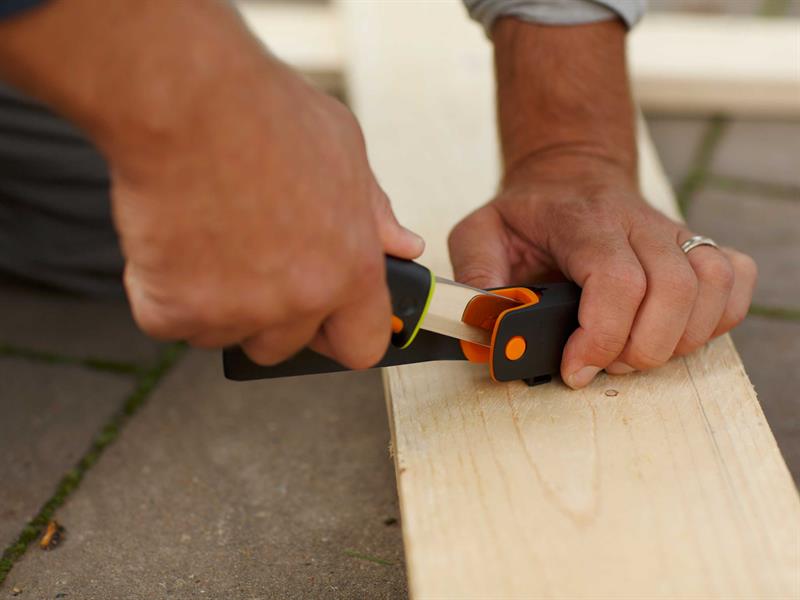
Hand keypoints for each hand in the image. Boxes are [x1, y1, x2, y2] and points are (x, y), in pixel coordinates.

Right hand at [0, 0, 422, 367]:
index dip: (341, 335)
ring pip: (222, 334)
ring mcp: (237, 311)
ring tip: (206, 235)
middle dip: (267, 315)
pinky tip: (169, 240)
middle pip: (283, 347)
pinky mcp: (174, 309)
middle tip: (247, 260)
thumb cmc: (266, 113)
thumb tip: (402, 246)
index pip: (362, 346)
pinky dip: (160, 291)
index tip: (325, 325)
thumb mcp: (346, 152)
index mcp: (351, 271)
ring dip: (211, 302)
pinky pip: (168, 322)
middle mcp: (300, 301)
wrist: (186, 98)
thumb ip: (374, 214)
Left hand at [448, 157, 756, 388]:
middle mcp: (638, 224)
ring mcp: (674, 232)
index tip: (576, 368)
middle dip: (640, 350)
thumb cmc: (527, 214)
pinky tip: (678, 329)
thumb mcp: (479, 233)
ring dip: (679, 339)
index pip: (616, 280)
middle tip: (602, 363)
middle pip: (673, 292)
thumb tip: (483, 325)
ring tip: (634, 349)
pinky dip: (719, 317)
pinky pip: (736, 279)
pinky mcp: (696, 244)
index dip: (602, 336)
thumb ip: (475, 275)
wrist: (568, 175)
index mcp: (584, 222)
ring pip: (711, 287)